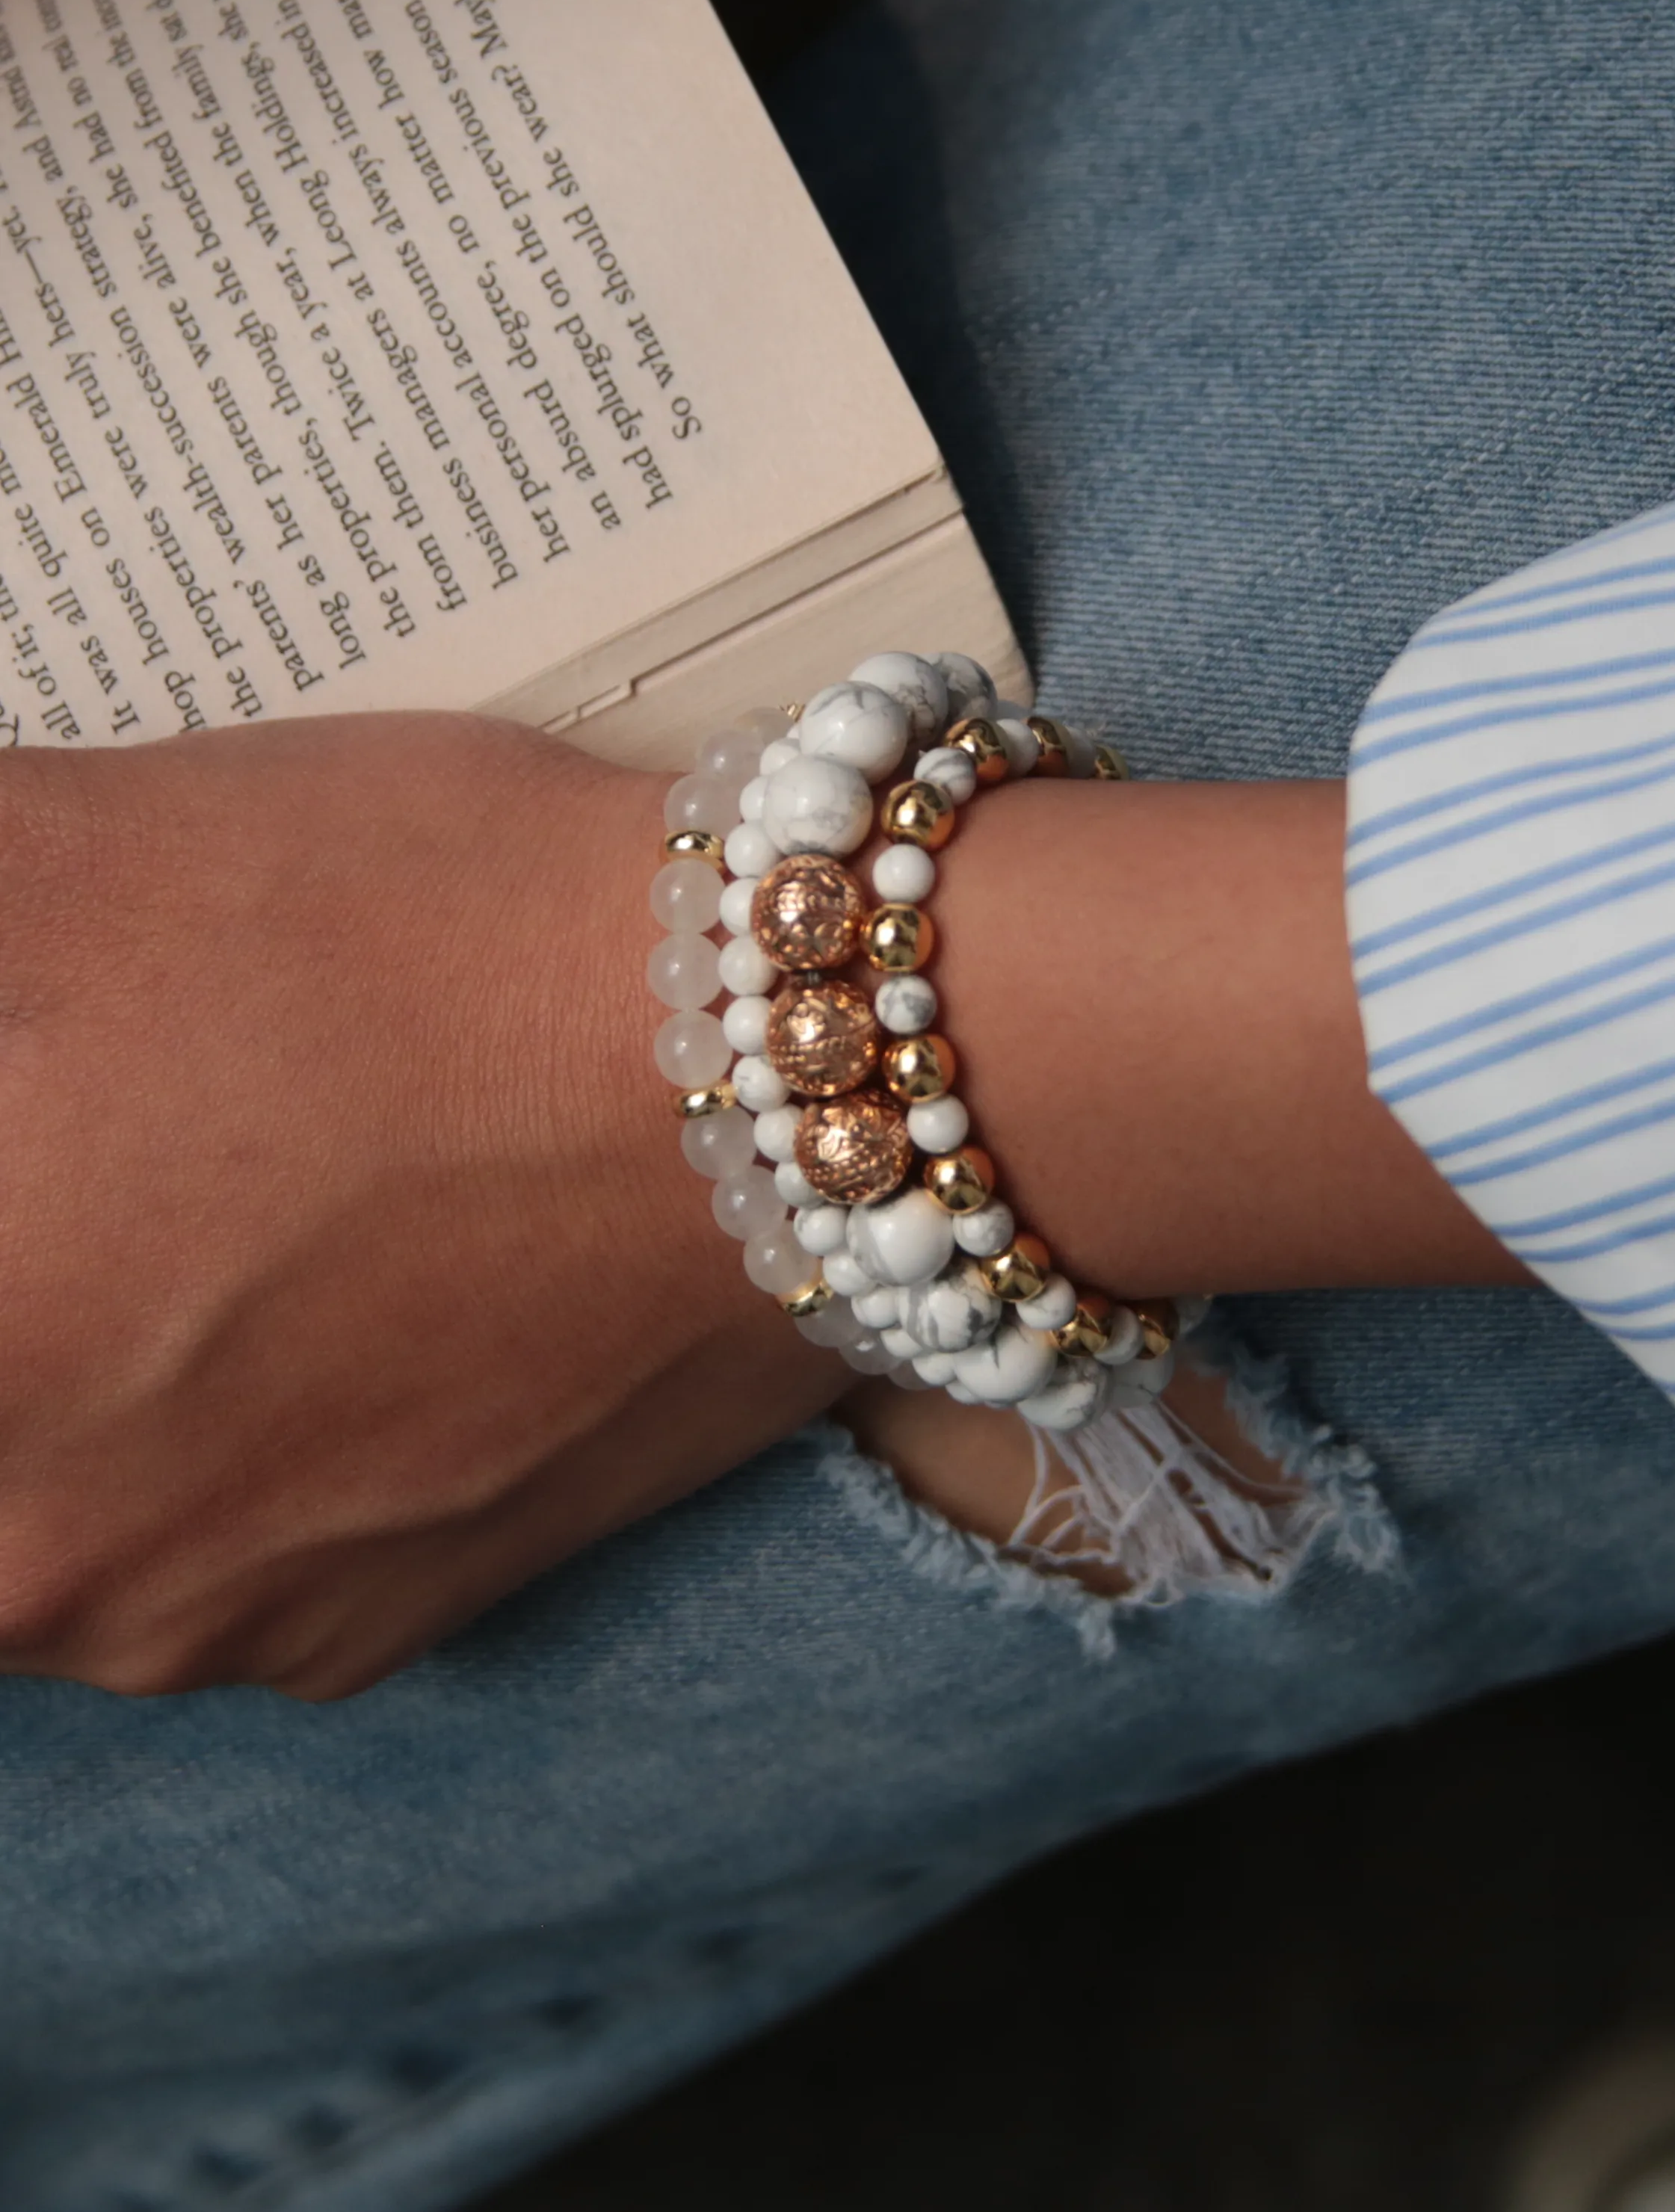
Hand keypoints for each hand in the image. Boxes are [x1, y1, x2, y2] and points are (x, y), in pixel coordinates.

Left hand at [0, 714, 848, 1699]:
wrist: (799, 1071)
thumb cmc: (439, 943)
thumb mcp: (72, 850)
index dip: (20, 1169)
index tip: (65, 1131)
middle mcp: (52, 1567)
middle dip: (46, 1267)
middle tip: (133, 1142)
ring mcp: (241, 1621)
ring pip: (82, 1492)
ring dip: (125, 1362)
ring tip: (262, 1199)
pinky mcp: (404, 1617)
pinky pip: (246, 1542)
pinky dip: (262, 1431)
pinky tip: (363, 1285)